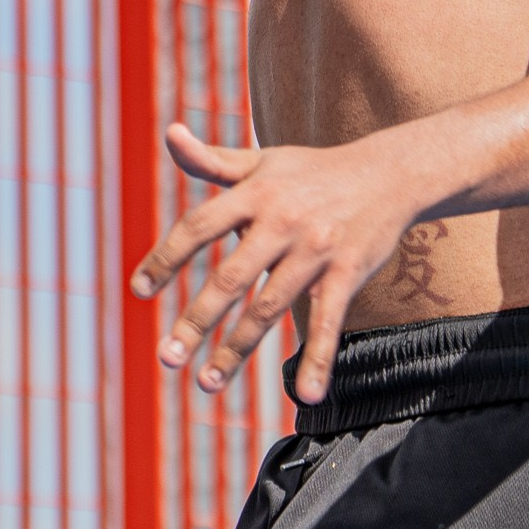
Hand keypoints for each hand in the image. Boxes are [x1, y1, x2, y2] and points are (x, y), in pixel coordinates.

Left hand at [131, 123, 424, 403]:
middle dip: (196, 321)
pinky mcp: (349, 272)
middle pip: (230, 278)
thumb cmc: (314, 171)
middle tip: (166, 358)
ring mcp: (316, 250)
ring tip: (207, 383)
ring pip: (270, 307)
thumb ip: (212, 159)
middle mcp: (283, 221)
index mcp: (256, 193)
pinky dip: (320, 359)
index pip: (199, 227)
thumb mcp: (263, 160)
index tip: (139, 290)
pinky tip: (308, 395)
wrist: (390, 173)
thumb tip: (169, 134)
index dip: (165, 257)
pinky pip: (330, 322)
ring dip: (237, 349)